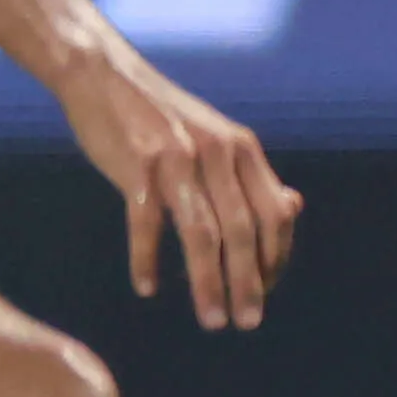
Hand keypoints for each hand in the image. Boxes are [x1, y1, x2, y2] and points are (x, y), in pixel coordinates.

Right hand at [57, 40, 299, 326]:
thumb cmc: (161, 116)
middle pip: (242, 232)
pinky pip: (146, 224)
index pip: (274, 214)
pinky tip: (148, 287)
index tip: (266, 292)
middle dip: (248, 283)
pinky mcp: (138, 164)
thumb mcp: (217, 138)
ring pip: (201, 235)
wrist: (104, 74)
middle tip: (247, 322)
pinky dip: (146, 259)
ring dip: (208, 284)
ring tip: (211, 320)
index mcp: (242, 148)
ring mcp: (178, 158)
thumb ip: (252, 175)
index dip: (274, 259)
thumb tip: (293, 208)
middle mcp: (218, 152)